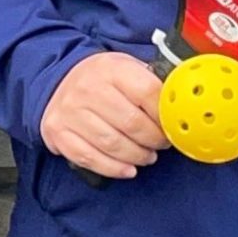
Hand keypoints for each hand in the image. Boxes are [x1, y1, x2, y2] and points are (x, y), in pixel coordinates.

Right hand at [40, 51, 168, 179]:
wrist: (59, 80)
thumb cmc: (102, 79)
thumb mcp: (126, 67)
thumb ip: (150, 82)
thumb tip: (178, 104)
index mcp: (111, 68)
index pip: (147, 92)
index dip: (164, 114)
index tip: (171, 125)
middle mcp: (88, 88)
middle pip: (132, 123)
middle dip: (154, 140)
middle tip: (161, 144)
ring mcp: (71, 111)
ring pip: (113, 144)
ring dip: (137, 156)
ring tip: (147, 156)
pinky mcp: (59, 132)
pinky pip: (91, 158)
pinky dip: (114, 169)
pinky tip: (128, 169)